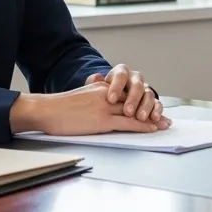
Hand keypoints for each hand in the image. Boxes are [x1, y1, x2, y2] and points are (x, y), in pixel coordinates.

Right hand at [10, 82, 171, 135]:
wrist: (46, 109)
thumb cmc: (59, 106)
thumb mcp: (81, 93)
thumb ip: (94, 89)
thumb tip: (100, 82)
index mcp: (103, 89)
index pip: (129, 94)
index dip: (143, 102)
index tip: (154, 108)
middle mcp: (107, 95)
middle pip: (136, 102)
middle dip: (152, 111)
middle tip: (165, 118)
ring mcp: (106, 107)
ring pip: (135, 112)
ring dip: (152, 120)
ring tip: (163, 125)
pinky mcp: (102, 120)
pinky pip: (127, 123)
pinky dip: (141, 126)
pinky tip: (151, 129)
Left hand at [86, 65, 164, 122]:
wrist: (111, 99)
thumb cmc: (102, 94)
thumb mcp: (95, 87)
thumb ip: (94, 83)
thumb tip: (96, 77)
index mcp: (121, 72)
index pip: (121, 76)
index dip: (117, 87)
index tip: (111, 99)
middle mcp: (135, 79)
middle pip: (137, 85)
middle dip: (133, 99)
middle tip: (127, 111)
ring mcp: (145, 89)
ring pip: (149, 94)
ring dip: (146, 106)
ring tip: (140, 117)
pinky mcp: (152, 101)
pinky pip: (157, 104)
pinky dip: (157, 111)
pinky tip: (154, 118)